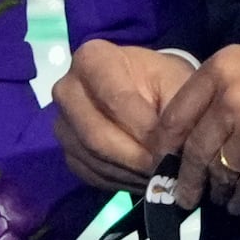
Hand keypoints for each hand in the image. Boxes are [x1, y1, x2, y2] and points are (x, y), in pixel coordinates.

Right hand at [54, 38, 189, 189]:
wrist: (149, 92)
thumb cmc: (164, 83)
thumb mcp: (177, 85)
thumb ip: (173, 115)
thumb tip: (166, 156)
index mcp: (91, 59)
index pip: (116, 100)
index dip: (147, 128)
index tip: (174, 144)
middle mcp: (66, 89)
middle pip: (96, 135)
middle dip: (137, 158)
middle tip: (167, 167)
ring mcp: (62, 123)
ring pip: (94, 159)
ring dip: (131, 172)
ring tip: (161, 172)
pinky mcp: (68, 151)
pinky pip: (92, 174)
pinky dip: (122, 180)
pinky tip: (144, 174)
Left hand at [157, 44, 239, 212]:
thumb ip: (219, 92)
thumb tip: (186, 134)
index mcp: (222, 70)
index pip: (175, 115)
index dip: (163, 145)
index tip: (159, 162)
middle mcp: (231, 100)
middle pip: (193, 150)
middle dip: (184, 178)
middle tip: (180, 194)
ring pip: (218, 174)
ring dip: (216, 191)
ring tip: (218, 198)